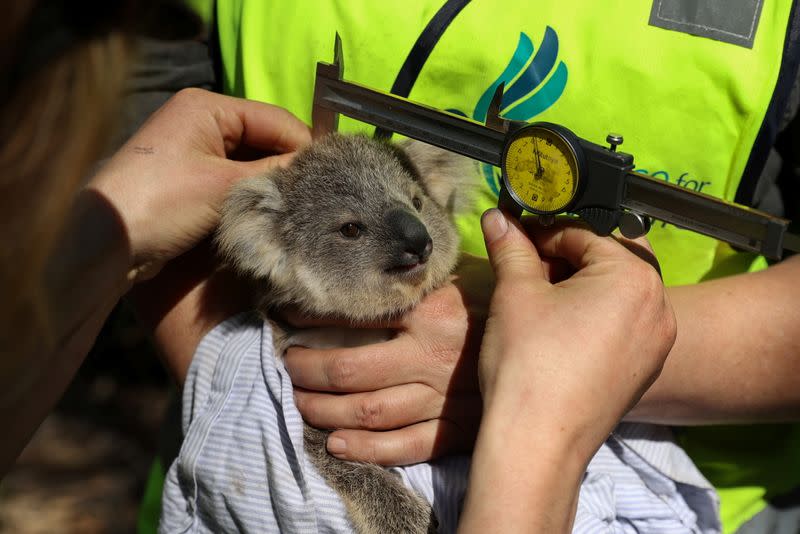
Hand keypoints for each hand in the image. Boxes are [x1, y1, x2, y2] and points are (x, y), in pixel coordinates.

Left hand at [90, 88, 310, 281]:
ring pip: (250, 160)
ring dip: (271, 182)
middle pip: (263, 138)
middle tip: (319, 194)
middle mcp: (201, 121)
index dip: (304, 146)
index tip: (332, 175)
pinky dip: (252, 192)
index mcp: (208, 107)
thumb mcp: (225, 186)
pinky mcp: (190, 177)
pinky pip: (233, 178)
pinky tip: (272, 210)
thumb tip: (315, 170)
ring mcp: (194, 149)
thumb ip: (274, 173)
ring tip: (301, 203)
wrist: (107, 241)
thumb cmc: (163, 202)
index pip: (274, 119)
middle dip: (288, 165)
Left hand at [285, 254, 492, 464]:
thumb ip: (426, 269)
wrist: (561, 346)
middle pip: (352, 371)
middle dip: (309, 370)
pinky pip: (406, 447)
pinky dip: (367, 450)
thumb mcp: (468, 273)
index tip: (289, 314)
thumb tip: (386, 247)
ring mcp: (444, 398)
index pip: (357, 316)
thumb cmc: (506, 305)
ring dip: (326, 410)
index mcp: (433, 312)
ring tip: (300, 401)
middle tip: (288, 365)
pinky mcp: (457, 429)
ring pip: (371, 411)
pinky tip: (337, 444)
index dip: (314, 317)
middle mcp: (433, 357)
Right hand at [458, 210, 675, 531]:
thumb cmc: (529, 363)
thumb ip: (511, 247)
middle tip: (526, 273)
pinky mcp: (644, 369)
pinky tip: (557, 333)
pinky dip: (592, 318)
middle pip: (607, 261)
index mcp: (634, 276)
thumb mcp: (516, 293)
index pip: (585, 233)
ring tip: (539, 304)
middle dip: (565, 260)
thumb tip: (498, 217)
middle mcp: (659, 305)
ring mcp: (656, 342)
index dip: (544, 234)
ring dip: (578, 288)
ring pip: (615, 294)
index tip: (516, 240)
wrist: (537, 441)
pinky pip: (621, 325)